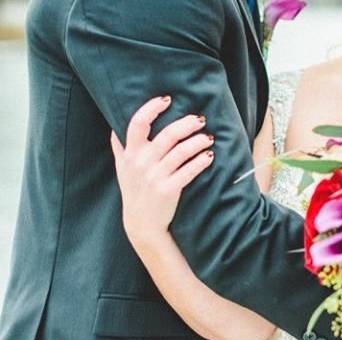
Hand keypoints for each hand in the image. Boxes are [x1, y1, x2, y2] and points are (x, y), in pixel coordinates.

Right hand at [110, 96, 214, 244]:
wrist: (141, 223)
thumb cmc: (134, 191)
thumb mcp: (122, 168)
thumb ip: (120, 147)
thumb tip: (115, 126)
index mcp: (130, 153)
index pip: (138, 123)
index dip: (152, 108)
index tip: (167, 99)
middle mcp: (142, 163)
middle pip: (167, 135)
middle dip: (187, 123)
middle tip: (200, 119)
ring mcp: (156, 176)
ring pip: (181, 151)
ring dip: (198, 141)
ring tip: (208, 137)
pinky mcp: (169, 190)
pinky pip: (189, 171)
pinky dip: (201, 161)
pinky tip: (209, 155)